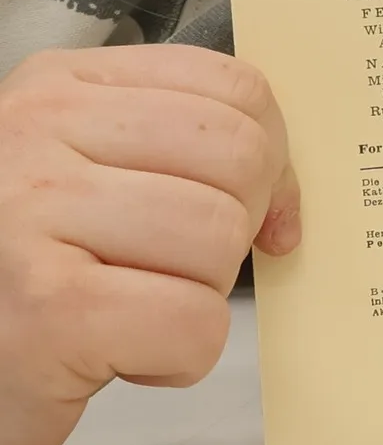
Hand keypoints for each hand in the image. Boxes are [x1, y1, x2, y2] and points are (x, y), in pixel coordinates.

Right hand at [0, 46, 299, 444]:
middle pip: (241, 156)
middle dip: (233, 230)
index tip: (244, 206)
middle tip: (169, 271)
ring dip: (198, 297)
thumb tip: (286, 201)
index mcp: (61, 87)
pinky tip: (118, 356)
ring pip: (221, 237)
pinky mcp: (49, 308)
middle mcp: (36, 132)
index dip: (270, 155)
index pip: (234, 87)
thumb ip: (189, 157)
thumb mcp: (96, 180)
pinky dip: (178, 357)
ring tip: (130, 311)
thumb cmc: (34, 280)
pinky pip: (195, 322)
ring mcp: (33, 213)